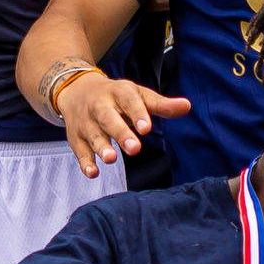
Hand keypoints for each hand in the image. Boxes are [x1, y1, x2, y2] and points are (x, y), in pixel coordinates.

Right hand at [54, 70, 189, 179]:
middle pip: (108, 118)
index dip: (137, 114)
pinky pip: (79, 151)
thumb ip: (160, 104)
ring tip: (111, 159)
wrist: (76, 90)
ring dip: (101, 147)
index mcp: (117, 92)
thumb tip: (187, 106)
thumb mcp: (137, 95)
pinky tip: (93, 173)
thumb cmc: (116, 96)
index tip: (146, 128)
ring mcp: (86, 122)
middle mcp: (99, 106)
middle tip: (134, 148)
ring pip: (93, 135)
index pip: (128, 100)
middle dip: (120, 133)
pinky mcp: (76, 137)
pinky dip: (84, 162)